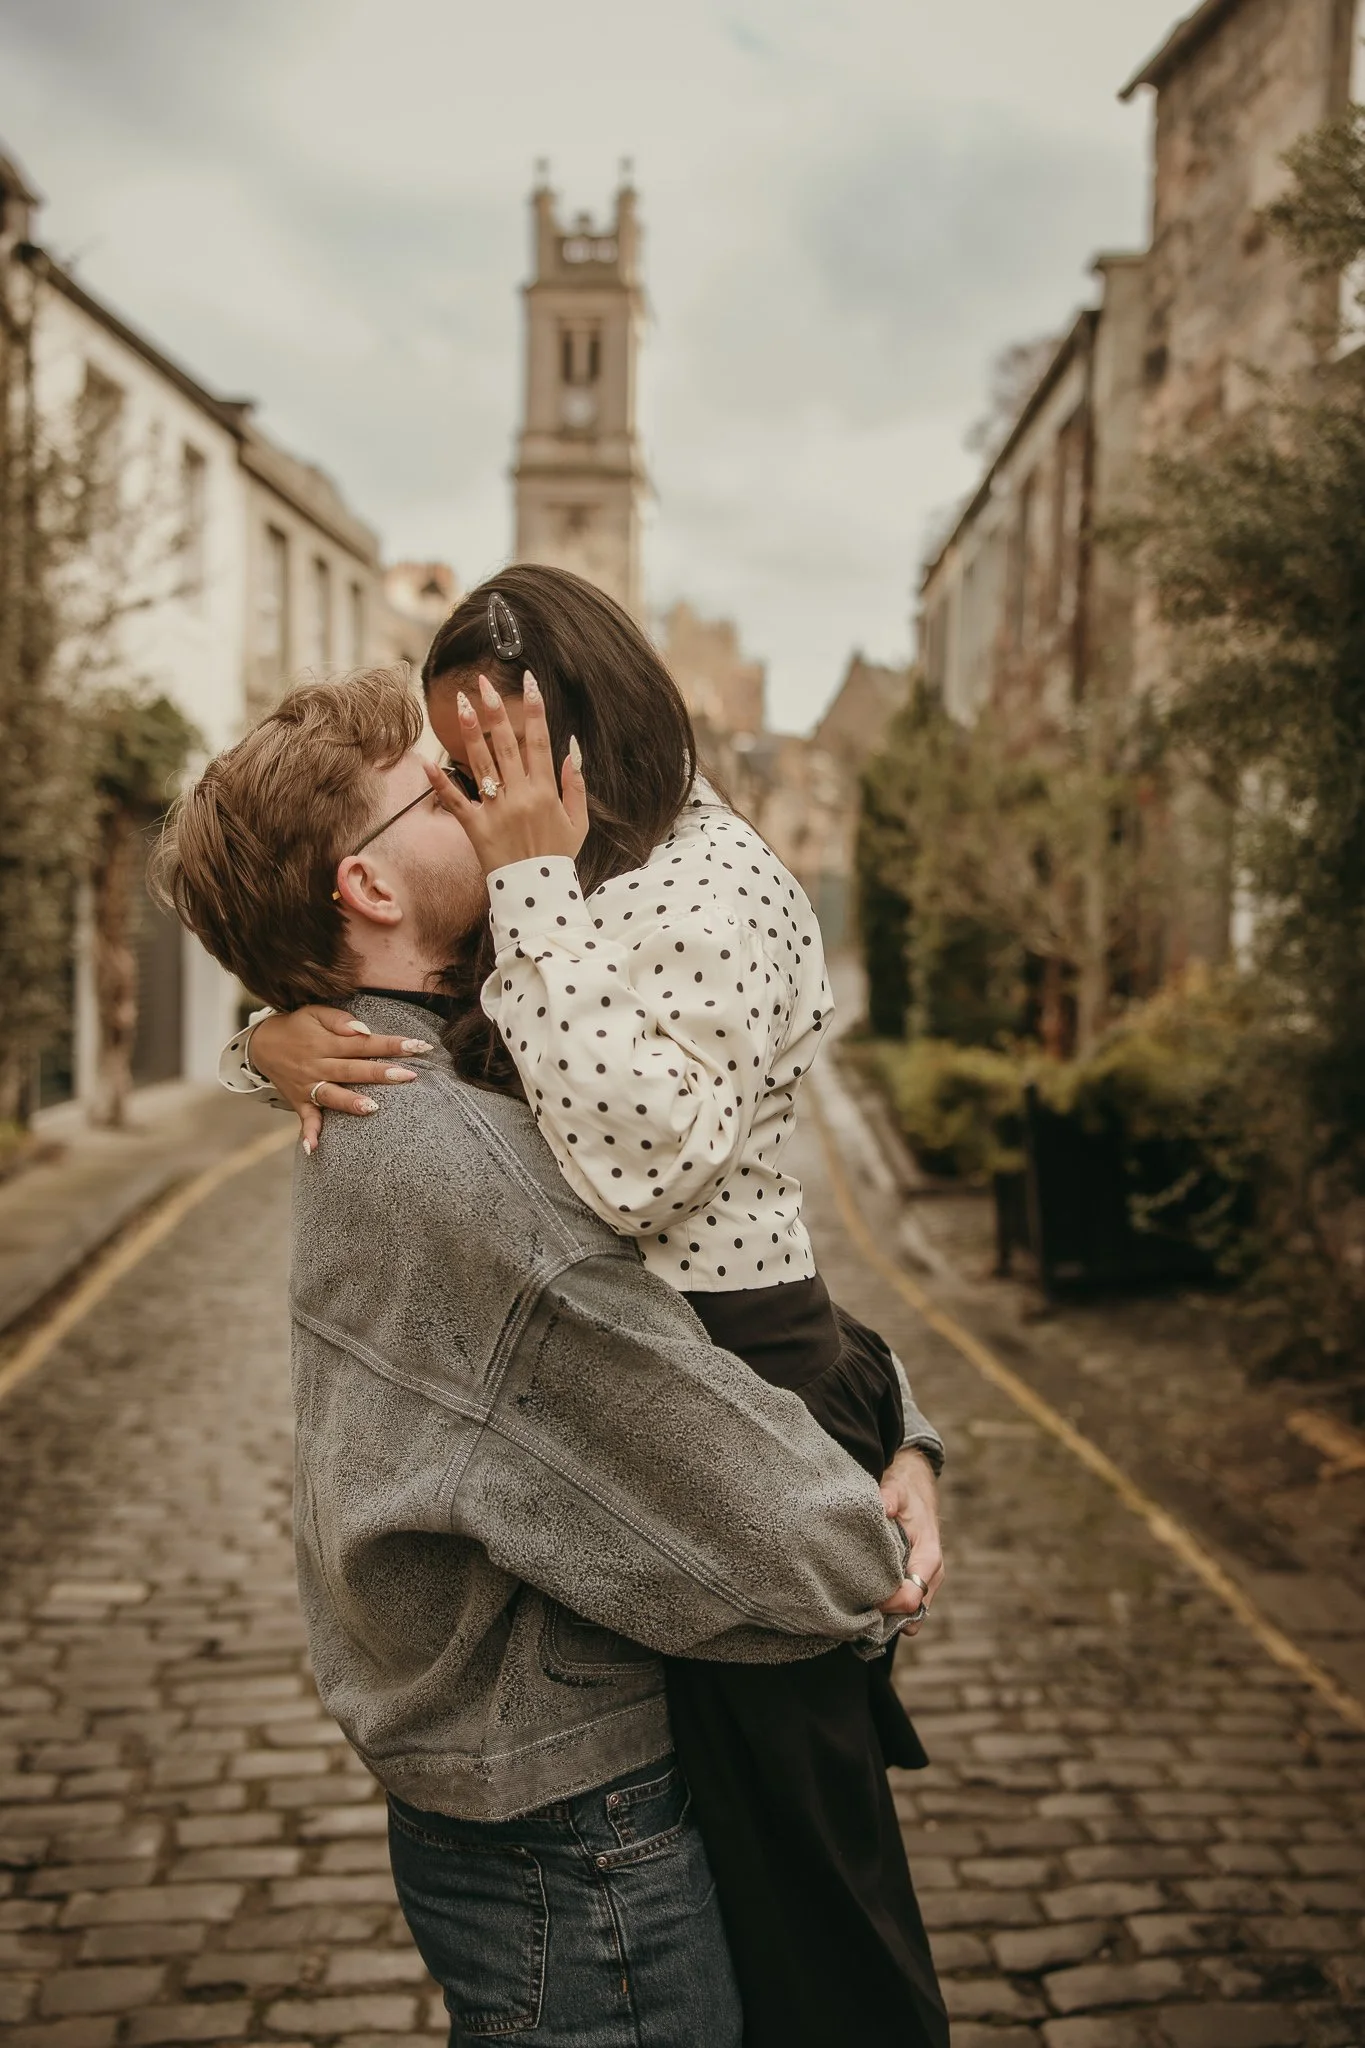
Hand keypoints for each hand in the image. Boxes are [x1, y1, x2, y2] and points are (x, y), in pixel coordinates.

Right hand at [249, 1007, 432, 1153]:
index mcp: (326, 1043)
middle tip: (409, 1076)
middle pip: (353, 1070)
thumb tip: (364, 1030)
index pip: (364, 1043)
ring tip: (372, 1108)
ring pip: (332, 1095)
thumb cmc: (297, 1026)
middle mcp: (318, 1065)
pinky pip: (305, 1119)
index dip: (391, 1044)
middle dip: (381, 1073)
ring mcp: (308, 1085)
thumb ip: (340, 1020)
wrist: (261, 1044)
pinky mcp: (299, 1101)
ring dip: (350, 1103)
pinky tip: (314, 1148)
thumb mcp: (315, 1013)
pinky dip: (308, 1134)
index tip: (418, 1046)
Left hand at [424, 671, 588, 874]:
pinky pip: (456, 802)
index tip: (530, 681)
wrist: (537, 896)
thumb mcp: (579, 823)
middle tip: (484, 683)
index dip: (536, 710)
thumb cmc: (558, 858)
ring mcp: (496, 811)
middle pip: (507, 745)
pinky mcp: (476, 828)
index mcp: (546, 793)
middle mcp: (520, 797)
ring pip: (482, 764)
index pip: (540, 742)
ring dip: (472, 733)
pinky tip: (428, 761)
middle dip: (496, 711)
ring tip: (462, 704)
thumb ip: (576, 786)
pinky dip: (441, 783)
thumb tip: (571, 749)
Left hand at [877, 1447, 944, 1634]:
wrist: (919, 1490)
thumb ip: (890, 1497)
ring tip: (860, 1602)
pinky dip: (891, 1609)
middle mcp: (932, 1574)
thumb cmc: (907, 1492)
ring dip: (888, 1614)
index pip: (912, 1596)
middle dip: (886, 1613)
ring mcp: (928, 1582)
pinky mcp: (920, 1583)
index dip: (887, 1602)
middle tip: (856, 1603)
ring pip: (911, 1615)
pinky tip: (869, 1596)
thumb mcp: (897, 1489)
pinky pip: (908, 1608)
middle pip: (912, 1614)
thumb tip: (884, 1507)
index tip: (863, 1594)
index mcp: (929, 1556)